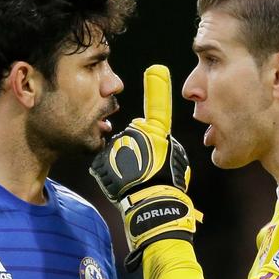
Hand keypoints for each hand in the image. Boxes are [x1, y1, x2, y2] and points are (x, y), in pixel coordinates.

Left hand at [89, 64, 202, 271]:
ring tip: (133, 179)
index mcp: (158, 135)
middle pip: (133, 136)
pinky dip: (111, 172)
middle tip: (144, 170)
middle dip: (136, 149)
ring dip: (123, 162)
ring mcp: (120, 147)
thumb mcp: (174, 163)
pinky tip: (121, 183)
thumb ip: (162, 145)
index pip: (159, 109)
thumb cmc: (167, 189)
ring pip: (119, 150)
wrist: (151, 208)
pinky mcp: (104, 160)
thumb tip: (148, 135)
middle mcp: (138, 136)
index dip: (158, 89)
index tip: (156, 70)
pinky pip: (106, 163)